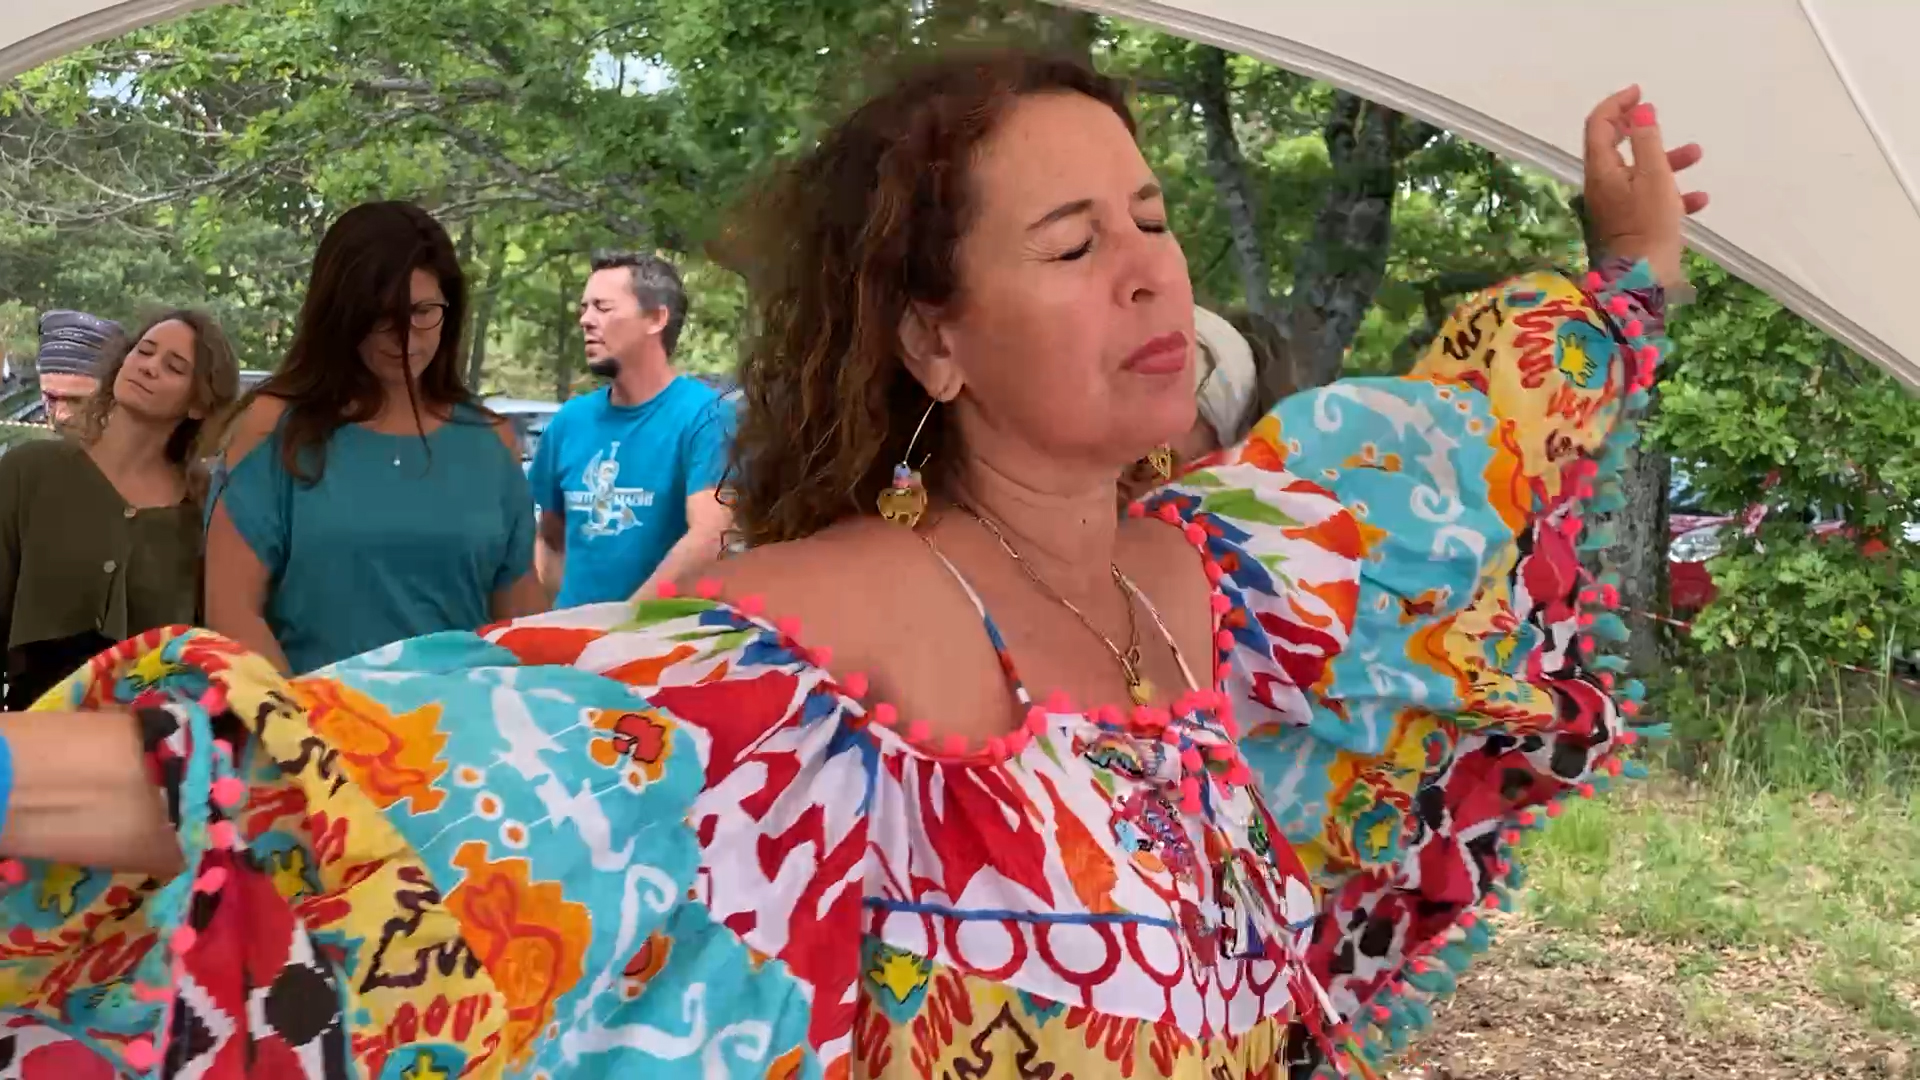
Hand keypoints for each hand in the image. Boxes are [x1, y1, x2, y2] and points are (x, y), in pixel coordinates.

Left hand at [1582, 85, 1708, 287]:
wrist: (1641, 281)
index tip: (1639, 92)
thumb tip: (1640, 110)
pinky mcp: (1630, 225)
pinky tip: (1699, 199)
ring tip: (1697, 154)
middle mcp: (1603, 186)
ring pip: (1640, 173)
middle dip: (1640, 129)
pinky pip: (1651, 200)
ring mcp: (1615, 206)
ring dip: (1667, 161)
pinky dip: (1673, 194)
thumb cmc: (1649, 226)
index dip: (1616, 104)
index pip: (1598, 126)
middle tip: (1657, 114)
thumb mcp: (1654, 176)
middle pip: (1615, 147)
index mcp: (1601, 170)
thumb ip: (1647, 141)